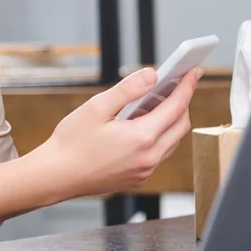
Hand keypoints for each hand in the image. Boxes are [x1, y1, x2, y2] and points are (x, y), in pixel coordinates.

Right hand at [40, 66, 201, 197]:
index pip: (177, 107)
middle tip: (176, 84)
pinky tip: (142, 124)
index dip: (187, 86)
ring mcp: (144, 171)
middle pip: (181, 125)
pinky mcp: (137, 178)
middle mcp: (149, 158)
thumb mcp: (96, 107)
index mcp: (141, 137)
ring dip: (171, 120)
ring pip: (171, 141)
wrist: (56, 176)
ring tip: (157, 102)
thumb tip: (152, 75)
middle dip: (183, 102)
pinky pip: (159, 154)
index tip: (194, 71)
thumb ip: (128, 89)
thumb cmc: (71, 142)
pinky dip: (159, 136)